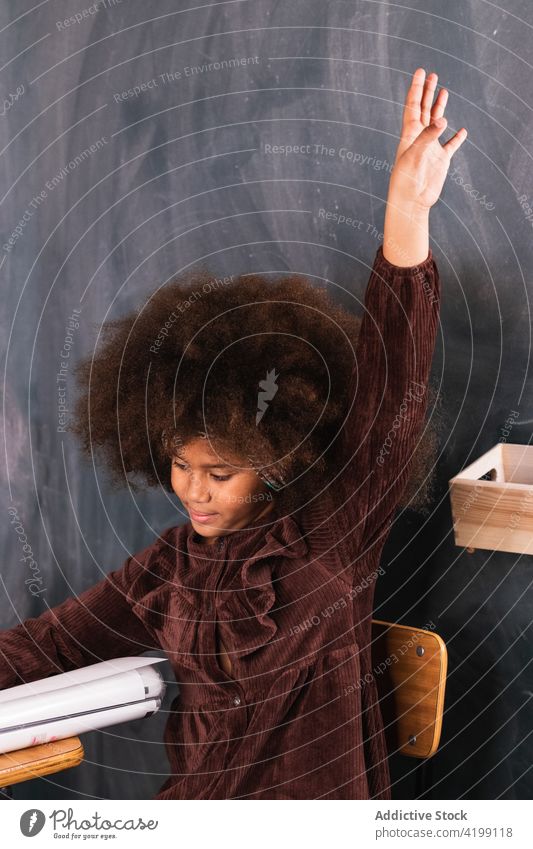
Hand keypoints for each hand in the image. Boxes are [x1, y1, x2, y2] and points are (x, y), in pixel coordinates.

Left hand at [388, 68, 467, 211]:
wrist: (411, 201)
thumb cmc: (407, 180)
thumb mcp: (415, 155)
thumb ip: (428, 136)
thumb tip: (444, 120)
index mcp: (410, 134)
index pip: (413, 106)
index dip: (416, 89)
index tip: (420, 72)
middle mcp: (420, 138)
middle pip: (424, 110)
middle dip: (428, 92)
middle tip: (432, 75)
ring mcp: (431, 148)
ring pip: (437, 123)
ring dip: (440, 108)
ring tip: (444, 92)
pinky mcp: (440, 161)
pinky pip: (450, 146)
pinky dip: (457, 138)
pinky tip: (462, 131)